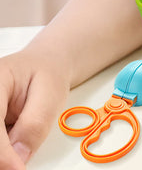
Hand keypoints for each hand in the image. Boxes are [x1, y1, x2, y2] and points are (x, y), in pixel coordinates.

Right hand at [0, 49, 69, 168]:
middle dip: (1, 156)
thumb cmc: (48, 76)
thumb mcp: (50, 96)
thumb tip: (18, 158)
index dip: (1, 151)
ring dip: (3, 154)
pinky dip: (4, 152)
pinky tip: (15, 143)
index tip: (16, 168)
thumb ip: (34, 125)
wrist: (46, 68)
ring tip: (21, 145)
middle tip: (17, 166)